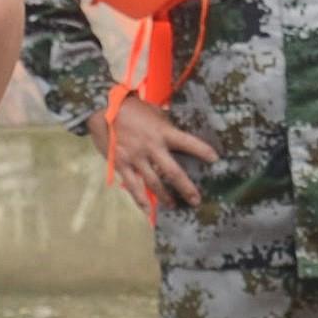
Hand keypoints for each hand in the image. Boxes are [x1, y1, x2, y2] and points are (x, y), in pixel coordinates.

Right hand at [97, 103, 216, 212]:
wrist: (102, 109)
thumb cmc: (130, 107)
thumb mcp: (153, 111)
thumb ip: (165, 124)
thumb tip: (177, 130)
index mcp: (163, 132)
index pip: (188, 142)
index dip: (202, 151)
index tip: (215, 159)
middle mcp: (152, 148)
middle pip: (173, 173)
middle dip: (186, 188)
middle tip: (196, 200)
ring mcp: (136, 158)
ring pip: (154, 183)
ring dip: (165, 197)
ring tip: (173, 206)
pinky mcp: (121, 164)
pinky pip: (133, 186)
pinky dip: (140, 199)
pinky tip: (147, 210)